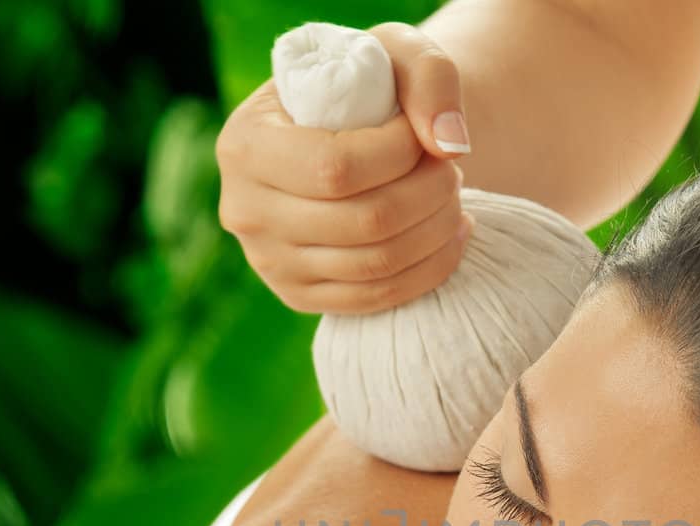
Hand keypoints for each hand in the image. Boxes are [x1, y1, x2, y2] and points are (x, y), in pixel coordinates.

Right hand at [215, 22, 475, 313]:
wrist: (345, 135)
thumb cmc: (367, 88)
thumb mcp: (393, 53)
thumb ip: (429, 77)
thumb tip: (449, 146)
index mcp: (246, 143)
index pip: (336, 167)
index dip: (400, 155)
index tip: (423, 136)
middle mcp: (245, 209)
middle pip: (363, 221)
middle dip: (429, 194)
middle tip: (452, 170)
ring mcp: (268, 262)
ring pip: (375, 264)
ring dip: (437, 231)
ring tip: (455, 198)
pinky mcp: (297, 296)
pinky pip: (375, 298)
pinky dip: (430, 269)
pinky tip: (452, 235)